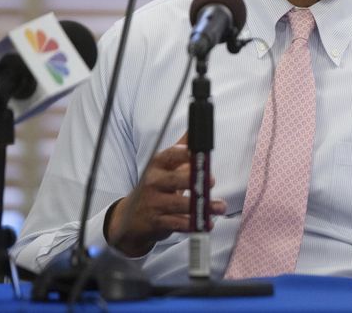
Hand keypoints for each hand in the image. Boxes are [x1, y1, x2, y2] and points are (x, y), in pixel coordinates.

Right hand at [105, 133, 226, 256]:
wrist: (131, 217)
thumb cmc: (155, 186)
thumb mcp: (164, 165)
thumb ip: (182, 148)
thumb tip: (196, 127)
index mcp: (157, 164)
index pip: (170, 155)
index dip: (184, 153)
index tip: (197, 153)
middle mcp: (153, 182)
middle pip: (175, 179)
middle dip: (194, 180)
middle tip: (211, 181)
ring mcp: (154, 203)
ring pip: (180, 204)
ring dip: (203, 206)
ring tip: (220, 206)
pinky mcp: (157, 222)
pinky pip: (178, 224)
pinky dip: (194, 225)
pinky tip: (207, 224)